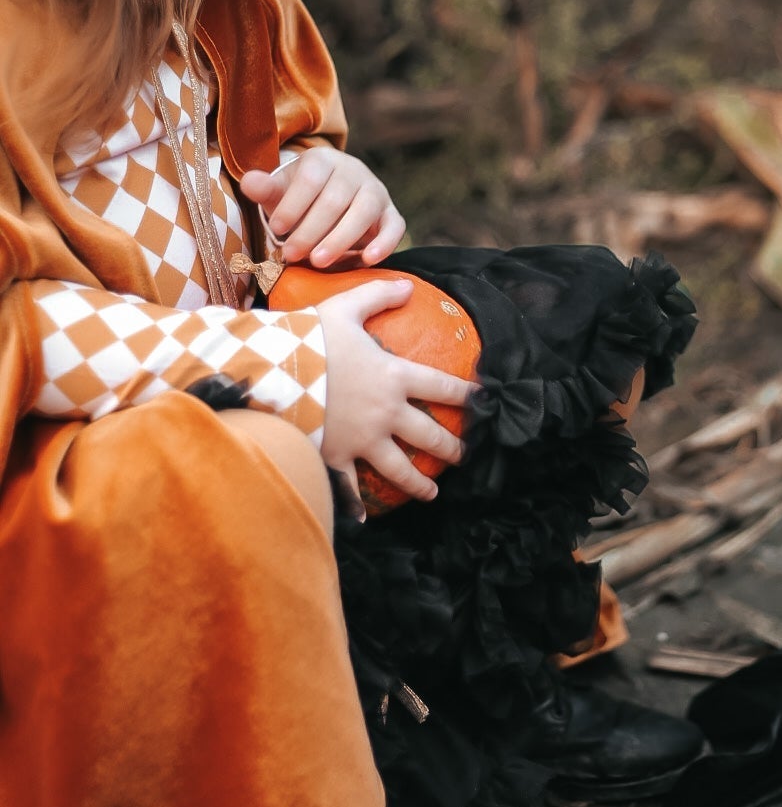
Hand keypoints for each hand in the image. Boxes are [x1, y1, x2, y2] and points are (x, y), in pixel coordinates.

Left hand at [241, 151, 404, 267]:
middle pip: (335, 198)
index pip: (311, 178)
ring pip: (364, 211)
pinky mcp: (391, 214)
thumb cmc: (300, 200)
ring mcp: (376, 191)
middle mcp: (354, 171)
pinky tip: (368, 261)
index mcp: (324, 160)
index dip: (293, 203)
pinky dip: (385, 243)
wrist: (329, 201)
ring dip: (341, 238)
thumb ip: (265, 189)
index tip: (275, 228)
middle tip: (291, 254)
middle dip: (311, 229)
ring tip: (319, 261)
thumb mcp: (280, 192)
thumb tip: (249, 182)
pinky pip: (395, 226)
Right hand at [315, 280, 473, 509]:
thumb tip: (407, 285)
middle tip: (464, 455)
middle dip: (452, 447)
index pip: (443, 388)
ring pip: (400, 469)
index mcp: (395, 377)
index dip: (468, 395)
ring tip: (432, 492)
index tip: (485, 403)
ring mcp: (362, 440)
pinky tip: (364, 521)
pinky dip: (355, 506)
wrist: (272, 374)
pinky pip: (349, 487)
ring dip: (418, 483)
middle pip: (430, 435)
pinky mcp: (335, 457)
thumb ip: (378, 296)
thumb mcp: (345, 309)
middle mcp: (387, 413)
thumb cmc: (310, 339)